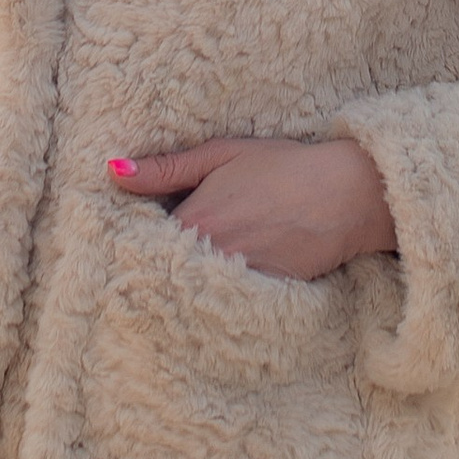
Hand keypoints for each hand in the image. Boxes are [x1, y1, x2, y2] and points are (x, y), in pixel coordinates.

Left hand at [108, 136, 396, 281]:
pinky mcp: (259, 297)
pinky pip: (219, 304)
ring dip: (176, 285)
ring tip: (161, 284)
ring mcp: (235, 282)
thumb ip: (166, 167)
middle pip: (161, 270)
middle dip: (149, 267)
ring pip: (188, 291)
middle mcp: (209, 257)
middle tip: (131, 270)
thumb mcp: (222, 154)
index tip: (121, 240)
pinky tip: (202, 294)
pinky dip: (207, 299)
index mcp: (193, 220)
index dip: (130, 241)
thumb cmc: (283, 167)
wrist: (346, 195)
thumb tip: (112, 171)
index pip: (140, 241)